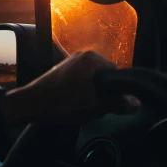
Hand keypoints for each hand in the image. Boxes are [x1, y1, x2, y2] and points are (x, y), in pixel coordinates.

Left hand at [1, 50, 139, 124]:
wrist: (30, 104)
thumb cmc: (61, 101)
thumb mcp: (94, 105)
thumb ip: (117, 103)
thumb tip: (136, 104)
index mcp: (92, 58)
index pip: (117, 75)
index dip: (115, 93)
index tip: (108, 105)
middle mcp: (82, 57)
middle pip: (105, 80)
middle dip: (101, 97)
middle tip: (92, 109)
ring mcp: (71, 65)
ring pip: (93, 85)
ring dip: (90, 100)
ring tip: (79, 109)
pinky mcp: (63, 74)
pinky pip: (81, 86)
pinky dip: (80, 98)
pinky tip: (72, 107)